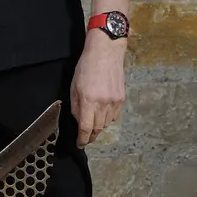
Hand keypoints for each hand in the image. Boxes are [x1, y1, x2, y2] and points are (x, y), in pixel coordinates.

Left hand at [70, 28, 126, 146]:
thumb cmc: (85, 67)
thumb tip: (79, 121)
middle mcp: (103, 104)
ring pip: (106, 124)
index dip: (82, 139)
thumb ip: (75, 106)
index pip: (86, 127)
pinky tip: (102, 115)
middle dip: (90, 135)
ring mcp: (115, 102)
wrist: (106, 53)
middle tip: (85, 137)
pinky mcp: (122, 99)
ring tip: (92, 126)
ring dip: (99, 128)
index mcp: (88, 100)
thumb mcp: (74, 86)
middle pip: (97, 129)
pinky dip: (107, 119)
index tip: (80, 144)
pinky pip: (114, 116)